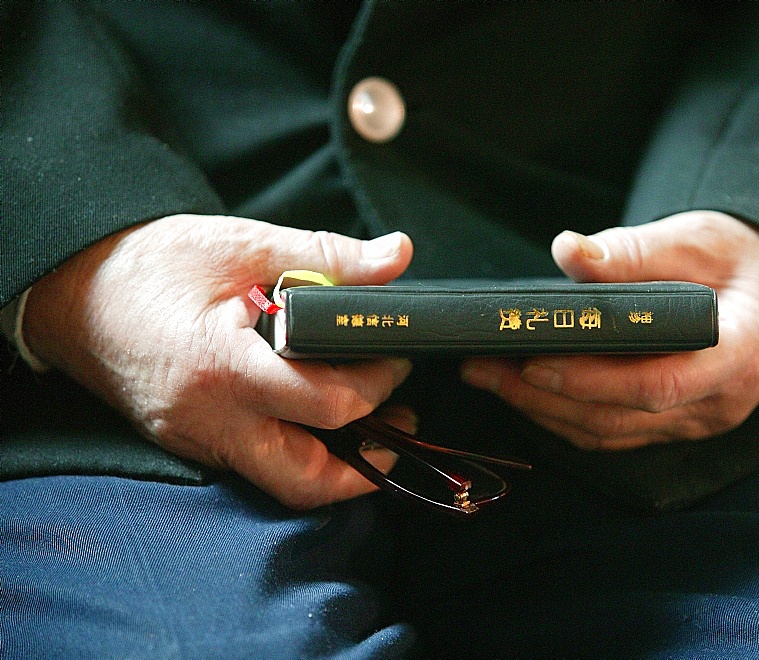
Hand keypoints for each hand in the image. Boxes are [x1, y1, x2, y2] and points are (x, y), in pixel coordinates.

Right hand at [23, 214, 414, 508]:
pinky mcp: (191, 442)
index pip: (326, 404)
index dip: (379, 384)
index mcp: (224, 368)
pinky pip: (256, 466)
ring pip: (282, 483)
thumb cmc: (151, 265)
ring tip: (374, 428)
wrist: (72, 290)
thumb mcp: (244, 245)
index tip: (398, 356)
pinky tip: (320, 420)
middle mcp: (209, 420)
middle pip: (306, 478)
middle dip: (368, 460)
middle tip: (399, 414)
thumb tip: (396, 256)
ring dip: (336, 466)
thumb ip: (327, 257)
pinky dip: (298, 452)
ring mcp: (197, 439)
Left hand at [461, 210, 758, 449]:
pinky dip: (565, 417)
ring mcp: (701, 422)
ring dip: (543, 411)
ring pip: (610, 433)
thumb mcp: (696, 238)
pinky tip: (525, 394)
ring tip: (489, 377)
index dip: (593, 379)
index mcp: (740, 352)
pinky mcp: (678, 426)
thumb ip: (634, 251)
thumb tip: (568, 252)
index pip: (660, 382)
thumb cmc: (738, 259)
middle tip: (482, 368)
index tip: (534, 361)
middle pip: (621, 415)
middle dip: (544, 397)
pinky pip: (614, 434)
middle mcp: (723, 402)